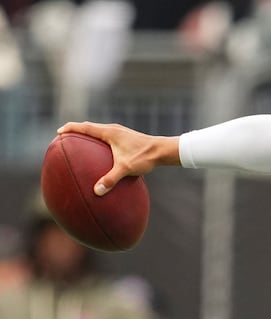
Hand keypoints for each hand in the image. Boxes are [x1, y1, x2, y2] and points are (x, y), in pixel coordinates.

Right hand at [56, 121, 180, 194]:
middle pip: (90, 127)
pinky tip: (101, 155)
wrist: (163, 151)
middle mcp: (113, 129)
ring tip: (79, 144)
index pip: (84, 127)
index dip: (70, 129)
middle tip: (65, 137)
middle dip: (76, 131)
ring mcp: (120, 133)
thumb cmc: (145, 157)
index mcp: (109, 132)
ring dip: (88, 135)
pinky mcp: (126, 139)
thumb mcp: (126, 168)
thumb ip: (110, 179)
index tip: (59, 132)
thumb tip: (96, 191)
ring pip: (99, 132)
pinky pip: (108, 138)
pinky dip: (99, 142)